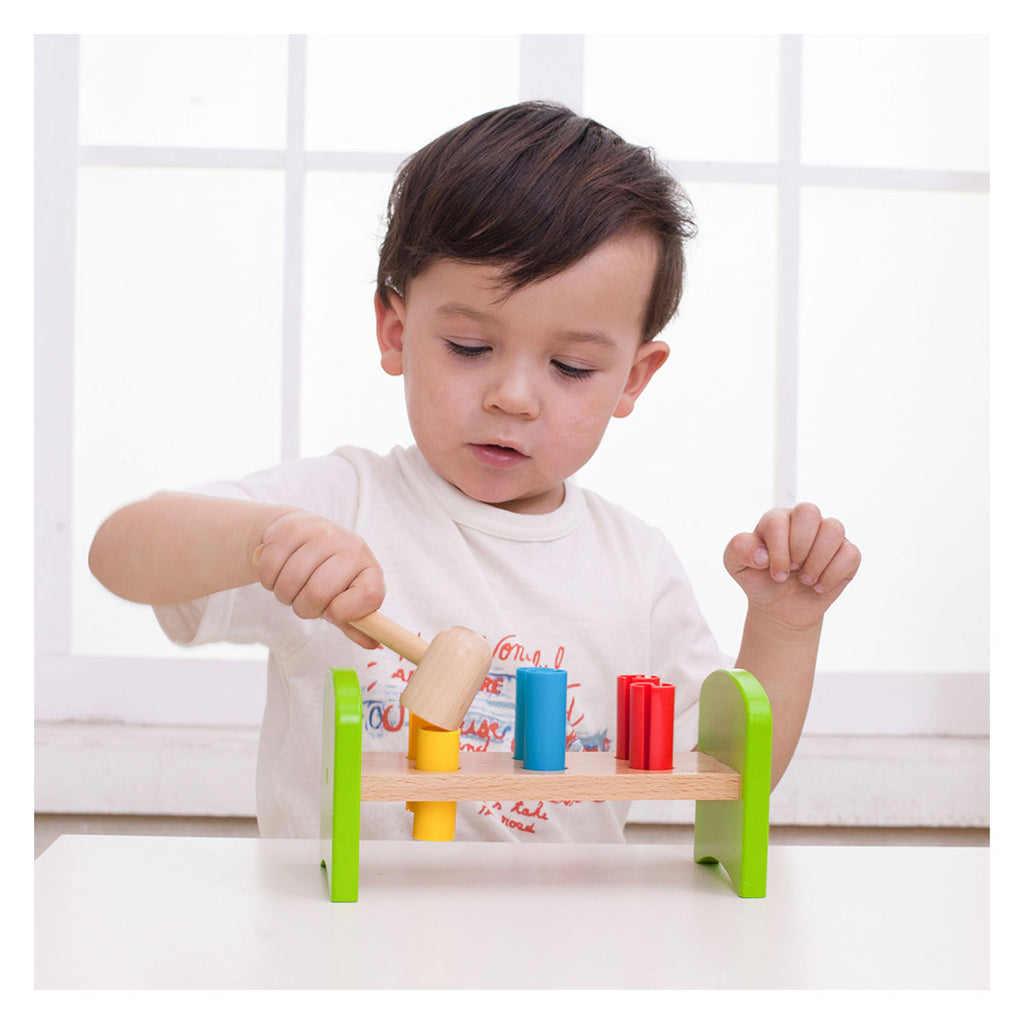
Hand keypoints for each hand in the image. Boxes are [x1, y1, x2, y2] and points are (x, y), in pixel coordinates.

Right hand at [251, 510, 384, 647]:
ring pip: (290, 582)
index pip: (369, 596)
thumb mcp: (346, 597)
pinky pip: (270, 569)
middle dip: (305, 608)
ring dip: (284, 595)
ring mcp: (322, 534)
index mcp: (369, 568)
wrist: (303, 535)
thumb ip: (357, 623)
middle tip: (305, 602)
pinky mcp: (291, 528)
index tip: (331, 612)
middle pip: (319, 593)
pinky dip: (268, 580)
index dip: (346, 612)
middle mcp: (350, 547)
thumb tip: (373, 644)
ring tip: (292, 587)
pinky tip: (279, 573)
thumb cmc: (328, 574)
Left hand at [724, 503, 859, 630]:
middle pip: (809, 511)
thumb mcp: (736, 566)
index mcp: (776, 520)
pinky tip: (819, 586)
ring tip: (805, 579)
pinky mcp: (846, 553)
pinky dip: (833, 575)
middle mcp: (803, 521)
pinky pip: (851, 554)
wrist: (780, 607)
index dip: (779, 550)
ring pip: (834, 529)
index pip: (779, 520)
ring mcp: (827, 535)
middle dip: (799, 547)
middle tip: (792, 570)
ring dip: (817, 561)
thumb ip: (738, 550)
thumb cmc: (759, 580)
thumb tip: (762, 554)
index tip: (775, 574)